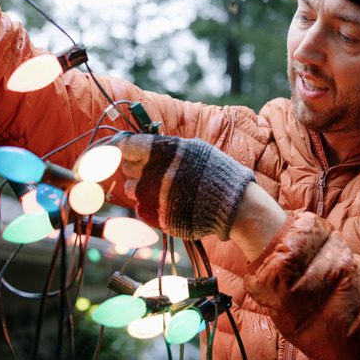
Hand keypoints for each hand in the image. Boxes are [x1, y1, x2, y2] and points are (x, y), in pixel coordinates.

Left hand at [120, 134, 254, 239]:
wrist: (232, 205)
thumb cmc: (216, 173)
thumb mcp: (195, 148)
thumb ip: (168, 146)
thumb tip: (146, 144)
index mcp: (163, 151)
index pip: (128, 145)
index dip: (127, 148)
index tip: (131, 151)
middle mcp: (153, 172)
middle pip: (127, 167)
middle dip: (137, 167)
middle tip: (152, 171)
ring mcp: (152, 196)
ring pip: (131, 189)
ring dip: (142, 187)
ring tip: (162, 189)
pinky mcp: (154, 216)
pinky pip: (140, 208)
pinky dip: (150, 205)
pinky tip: (168, 202)